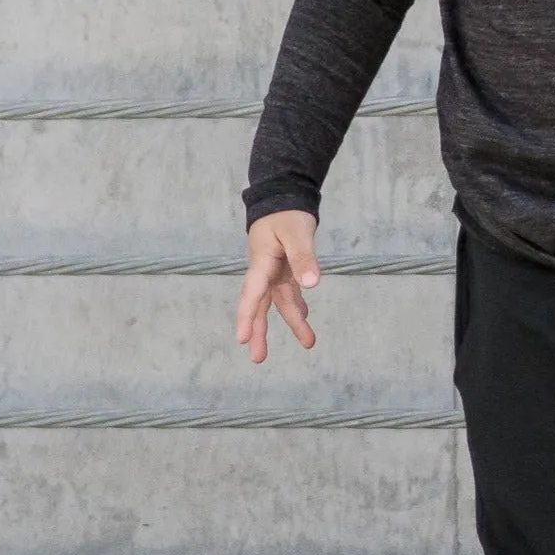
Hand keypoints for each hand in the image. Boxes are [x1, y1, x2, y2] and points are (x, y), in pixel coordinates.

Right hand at [236, 210, 320, 361]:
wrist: (282, 196)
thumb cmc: (287, 213)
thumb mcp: (297, 232)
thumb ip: (304, 258)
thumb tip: (312, 285)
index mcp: (262, 262)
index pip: (252, 294)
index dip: (246, 317)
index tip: (242, 339)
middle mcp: (265, 270)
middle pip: (259, 306)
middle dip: (259, 332)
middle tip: (257, 358)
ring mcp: (274, 270)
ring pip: (279, 301)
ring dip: (291, 321)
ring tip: (309, 342)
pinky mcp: (284, 267)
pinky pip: (288, 291)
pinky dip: (296, 305)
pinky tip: (305, 318)